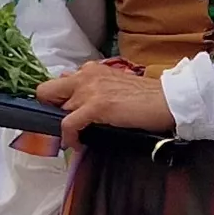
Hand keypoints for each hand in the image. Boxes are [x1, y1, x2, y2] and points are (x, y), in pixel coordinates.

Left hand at [35, 60, 172, 138]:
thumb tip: (74, 102)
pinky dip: (70, 137)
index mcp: (91, 70)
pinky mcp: (96, 105)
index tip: (60, 115)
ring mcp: (89, 90)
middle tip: (63, 125)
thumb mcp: (113, 87)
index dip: (55, 101)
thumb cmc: (145, 98)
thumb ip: (93, 89)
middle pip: (47, 91)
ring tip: (76, 136)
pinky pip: (68, 124)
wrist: (167, 100)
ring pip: (56, 109)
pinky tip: (78, 144)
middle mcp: (86, 75)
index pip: (57, 82)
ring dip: (64, 126)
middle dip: (50, 110)